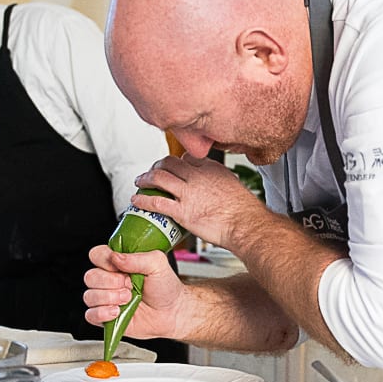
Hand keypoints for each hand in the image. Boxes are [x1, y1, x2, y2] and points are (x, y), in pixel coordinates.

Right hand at [83, 244, 184, 339]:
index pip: (96, 255)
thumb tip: (116, 257)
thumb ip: (138, 258)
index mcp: (117, 263)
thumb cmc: (165, 288)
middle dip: (111, 282)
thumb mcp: (158, 265)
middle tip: (129, 286)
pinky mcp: (105, 317)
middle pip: (90, 277)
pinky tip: (117, 312)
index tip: (121, 268)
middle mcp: (108, 280)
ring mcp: (105, 299)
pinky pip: (90, 315)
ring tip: (127, 300)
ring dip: (109, 298)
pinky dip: (102, 314)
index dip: (105, 261)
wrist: (172, 312)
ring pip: (89, 296)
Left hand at [132, 154, 265, 251]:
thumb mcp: (233, 183)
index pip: (186, 157)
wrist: (246, 224)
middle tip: (151, 172)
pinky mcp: (182, 211)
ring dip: (145, 179)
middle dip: (156, 166)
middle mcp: (196, 176)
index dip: (175, 161)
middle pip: (168, 163)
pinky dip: (143, 200)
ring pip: (159, 178)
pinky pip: (156, 202)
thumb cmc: (243, 210)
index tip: (171, 166)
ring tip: (139, 182)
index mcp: (210, 168)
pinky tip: (136, 201)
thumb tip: (216, 182)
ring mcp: (188, 193)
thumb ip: (220, 179)